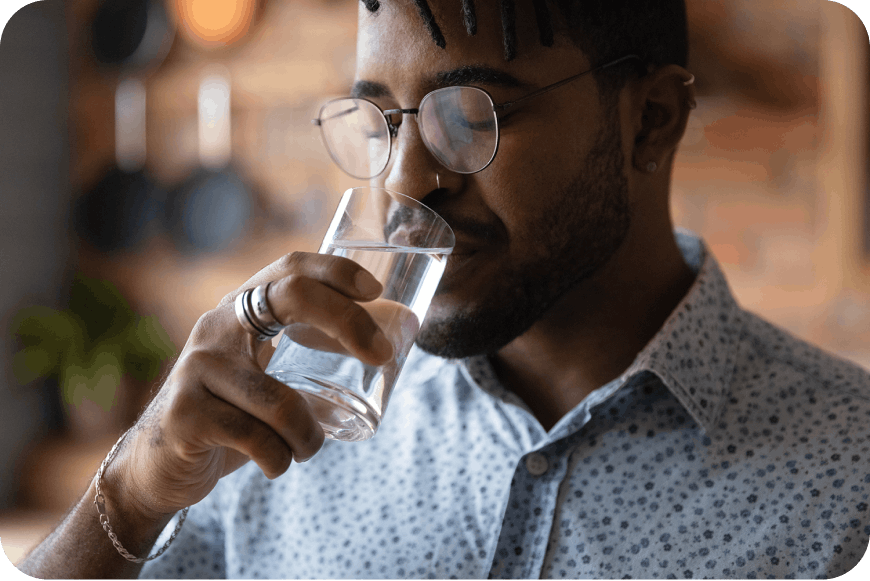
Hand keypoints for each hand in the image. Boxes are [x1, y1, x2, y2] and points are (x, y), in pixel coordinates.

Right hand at [105, 252, 393, 520]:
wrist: (158, 466)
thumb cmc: (229, 415)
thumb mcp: (263, 374)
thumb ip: (306, 356)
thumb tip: (388, 347)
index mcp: (239, 311)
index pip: (289, 268)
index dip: (335, 270)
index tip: (374, 290)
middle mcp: (215, 327)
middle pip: (292, 298)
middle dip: (348, 322)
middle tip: (382, 356)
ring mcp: (196, 368)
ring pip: (283, 401)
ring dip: (310, 436)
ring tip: (308, 448)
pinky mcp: (185, 414)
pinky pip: (258, 439)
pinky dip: (280, 459)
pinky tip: (275, 464)